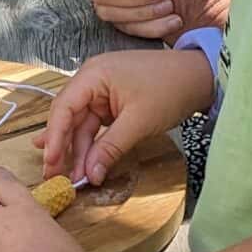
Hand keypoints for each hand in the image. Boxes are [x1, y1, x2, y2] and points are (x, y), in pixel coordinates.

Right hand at [38, 48, 214, 187]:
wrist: (200, 77)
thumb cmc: (170, 89)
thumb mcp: (138, 122)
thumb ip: (110, 148)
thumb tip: (90, 176)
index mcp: (93, 75)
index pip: (63, 107)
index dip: (54, 137)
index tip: (51, 162)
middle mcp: (91, 80)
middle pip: (69, 117)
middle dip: (63, 147)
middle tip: (54, 177)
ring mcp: (102, 91)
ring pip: (82, 124)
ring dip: (78, 150)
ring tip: (70, 176)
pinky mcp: (112, 101)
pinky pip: (95, 124)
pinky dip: (91, 143)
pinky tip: (78, 159)